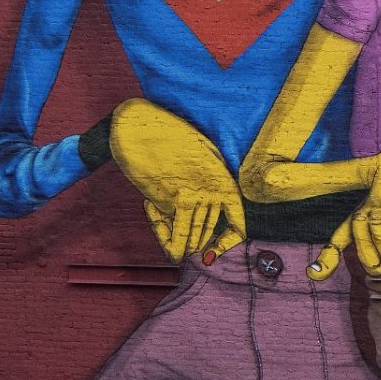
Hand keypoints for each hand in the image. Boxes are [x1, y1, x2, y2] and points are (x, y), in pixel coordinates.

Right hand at [108, 99, 246, 263]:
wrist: (142, 127)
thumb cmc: (165, 141)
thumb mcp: (198, 160)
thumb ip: (205, 185)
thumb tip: (203, 224)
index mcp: (225, 180)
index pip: (238, 226)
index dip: (226, 245)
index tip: (210, 252)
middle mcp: (217, 190)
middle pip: (209, 235)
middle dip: (193, 242)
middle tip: (172, 233)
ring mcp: (201, 195)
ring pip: (193, 240)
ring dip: (177, 243)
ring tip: (161, 224)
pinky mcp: (179, 199)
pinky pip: (177, 237)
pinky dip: (168, 243)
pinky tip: (162, 235)